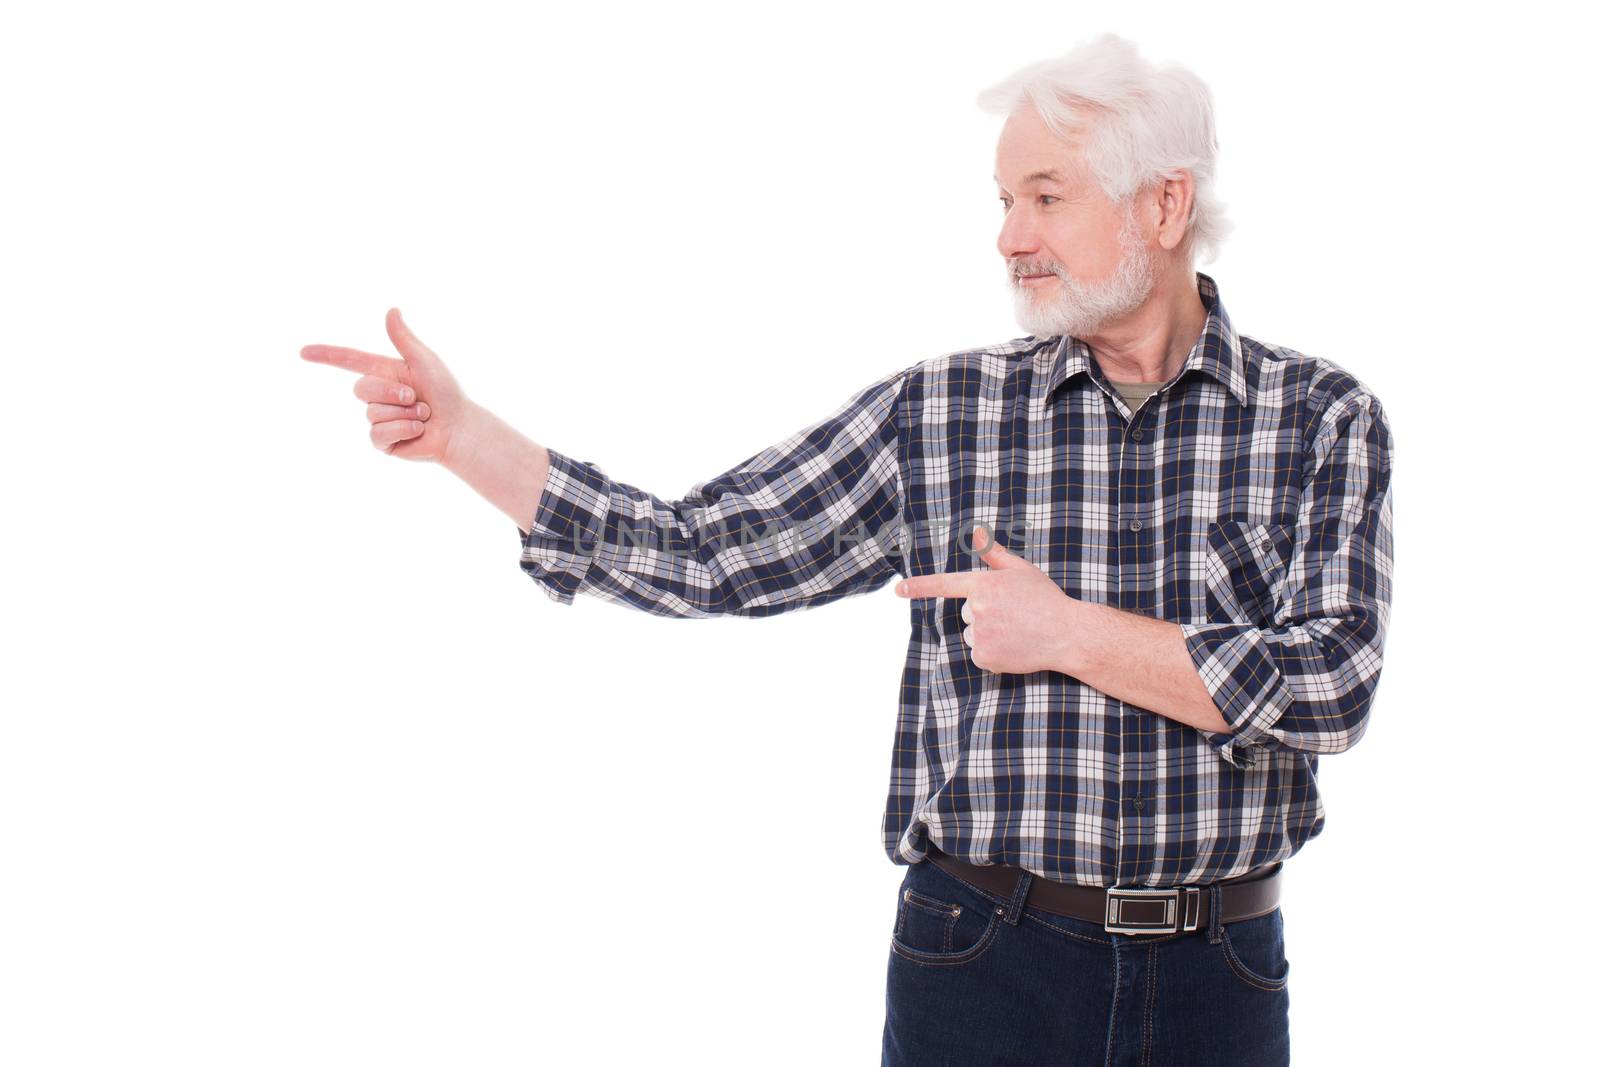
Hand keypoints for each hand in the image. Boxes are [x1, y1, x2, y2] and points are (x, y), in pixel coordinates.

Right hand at [300, 308, 474, 462]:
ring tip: (423, 416)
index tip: (304, 352)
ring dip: (404, 414)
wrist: (459, 428)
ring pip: (372, 413)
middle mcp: (379, 395)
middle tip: (416, 398)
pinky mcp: (383, 441)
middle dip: (392, 393)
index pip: (349, 361)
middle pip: (361, 389)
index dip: (326, 356)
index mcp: (385, 372)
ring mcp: (379, 419)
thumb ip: (404, 339)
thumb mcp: (425, 362)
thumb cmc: (447, 393)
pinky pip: (378, 434)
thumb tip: (392, 310)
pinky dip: (402, 430)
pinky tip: (417, 431)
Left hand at [894, 523, 1079, 674]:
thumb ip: (994, 553)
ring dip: (989, 635)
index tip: (898, 590)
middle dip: (985, 614)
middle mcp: (977, 609)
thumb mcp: (1021, 570)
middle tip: (1014, 615)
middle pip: (967, 614)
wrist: (1067, 633)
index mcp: (984, 585)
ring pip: (973, 634)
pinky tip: (1014, 647)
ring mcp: (980, 634)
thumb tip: (975, 533)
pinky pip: (979, 654)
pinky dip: (993, 653)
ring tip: (1016, 631)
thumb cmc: (1045, 599)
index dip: (919, 587)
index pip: (944, 584)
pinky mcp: (984, 656)